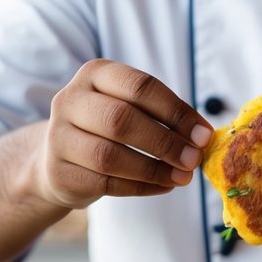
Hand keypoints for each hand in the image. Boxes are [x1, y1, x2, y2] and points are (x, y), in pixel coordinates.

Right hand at [35, 60, 212, 207]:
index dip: (176, 111)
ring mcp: (58, 137)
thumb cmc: (106, 128)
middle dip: (165, 142)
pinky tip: (163, 186)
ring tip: (183, 177)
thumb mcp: (130, 108)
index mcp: (94, 74)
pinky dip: (141, 187)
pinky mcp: (58, 173)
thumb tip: (202, 137)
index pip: (139, 86)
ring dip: (154, 169)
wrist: (58, 160)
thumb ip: (163, 117)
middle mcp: (70, 100)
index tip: (203, 135)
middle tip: (194, 159)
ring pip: (110, 156)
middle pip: (121, 120)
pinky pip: (105, 184)